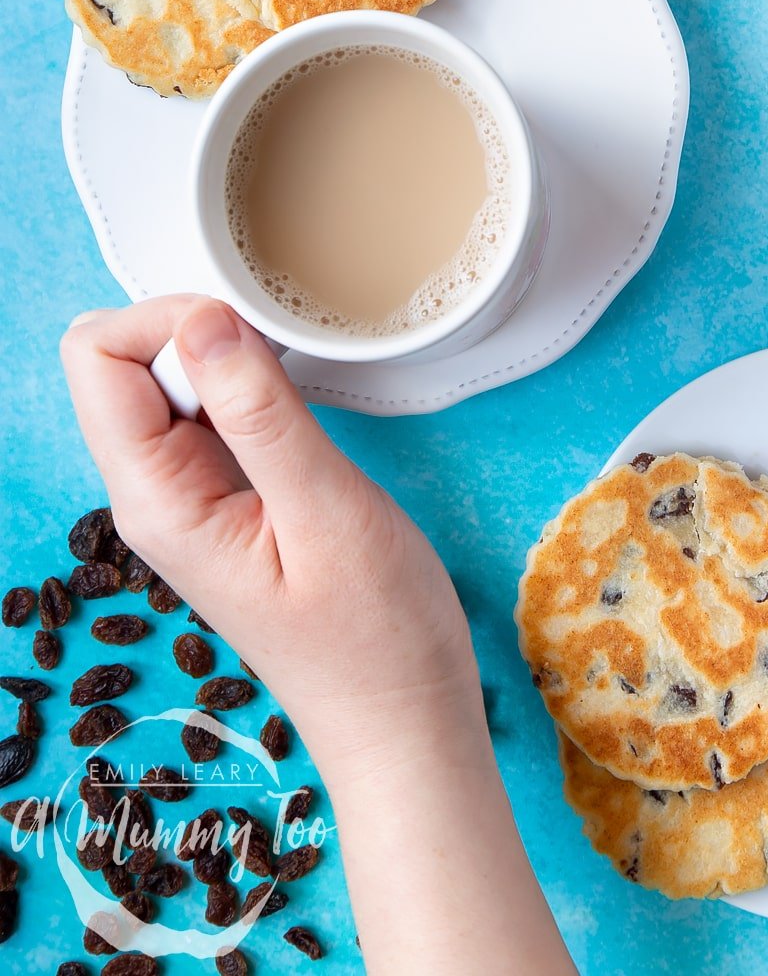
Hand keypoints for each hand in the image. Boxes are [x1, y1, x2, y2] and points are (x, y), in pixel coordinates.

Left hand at [61, 296, 480, 768]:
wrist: (401, 718)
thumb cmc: (374, 636)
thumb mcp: (326, 512)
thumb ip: (260, 412)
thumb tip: (203, 318)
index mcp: (157, 500)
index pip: (96, 357)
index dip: (164, 319)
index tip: (246, 332)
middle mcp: (153, 494)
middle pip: (121, 359)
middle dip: (191, 328)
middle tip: (276, 358)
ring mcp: (185, 495)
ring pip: (162, 379)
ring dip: (220, 355)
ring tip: (292, 380)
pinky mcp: (224, 495)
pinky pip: (204, 408)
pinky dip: (242, 383)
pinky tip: (293, 400)